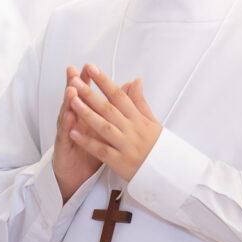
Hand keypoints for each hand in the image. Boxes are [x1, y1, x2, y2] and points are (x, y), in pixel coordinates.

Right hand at [53, 65, 102, 201]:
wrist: (76, 177)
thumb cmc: (90, 151)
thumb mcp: (102, 129)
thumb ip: (112, 109)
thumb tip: (126, 88)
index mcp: (86, 116)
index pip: (87, 95)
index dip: (88, 82)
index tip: (90, 67)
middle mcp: (74, 121)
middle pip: (73, 100)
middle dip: (74, 86)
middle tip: (73, 72)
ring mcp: (67, 134)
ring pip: (67, 116)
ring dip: (68, 103)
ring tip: (71, 91)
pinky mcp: (64, 148)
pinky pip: (66, 137)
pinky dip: (67, 128)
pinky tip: (68, 118)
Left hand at [66, 63, 161, 181]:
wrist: (169, 172)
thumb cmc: (159, 146)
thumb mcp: (152, 121)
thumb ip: (139, 101)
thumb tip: (136, 80)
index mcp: (138, 118)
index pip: (119, 95)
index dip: (105, 81)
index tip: (92, 69)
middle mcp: (132, 130)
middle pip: (108, 109)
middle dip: (90, 94)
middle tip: (75, 81)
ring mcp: (126, 146)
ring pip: (104, 127)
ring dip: (87, 113)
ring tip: (72, 101)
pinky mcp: (120, 162)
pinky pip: (101, 151)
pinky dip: (87, 141)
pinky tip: (73, 132)